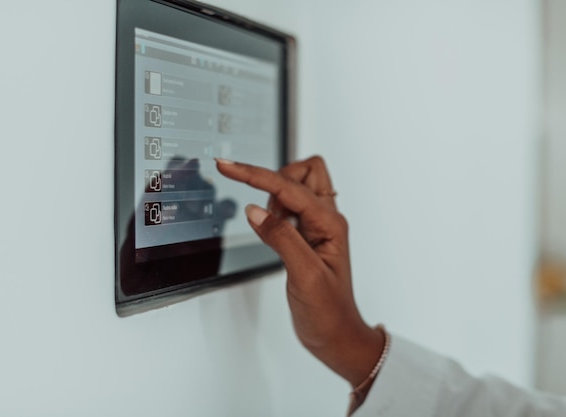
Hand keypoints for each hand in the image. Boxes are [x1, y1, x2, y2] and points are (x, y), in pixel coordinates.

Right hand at [216, 156, 383, 386]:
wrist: (335, 335)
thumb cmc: (329, 311)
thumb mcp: (305, 274)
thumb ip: (281, 238)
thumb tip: (255, 210)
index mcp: (330, 224)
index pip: (289, 187)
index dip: (256, 175)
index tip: (229, 167)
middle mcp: (325, 220)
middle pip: (303, 172)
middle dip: (277, 180)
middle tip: (265, 210)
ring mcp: (315, 228)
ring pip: (295, 188)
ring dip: (275, 199)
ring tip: (272, 231)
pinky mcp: (304, 238)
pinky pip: (288, 210)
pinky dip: (274, 214)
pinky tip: (270, 233)